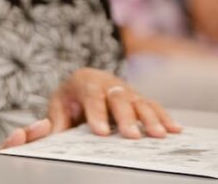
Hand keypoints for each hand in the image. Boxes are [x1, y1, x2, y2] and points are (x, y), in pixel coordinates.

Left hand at [5, 68, 182, 145]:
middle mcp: (108, 82)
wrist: (86, 82)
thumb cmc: (70, 99)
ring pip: (139, 101)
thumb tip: (41, 133)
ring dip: (150, 118)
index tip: (100, 132)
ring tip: (159, 136)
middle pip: (118, 98)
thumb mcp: (57, 107)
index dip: (96, 114)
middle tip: (132, 136)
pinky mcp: (140, 98)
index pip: (90, 96)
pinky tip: (176, 130)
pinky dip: (165, 117)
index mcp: (84, 81)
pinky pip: (154, 106)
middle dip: (125, 118)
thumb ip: (52, 121)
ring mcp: (126, 89)